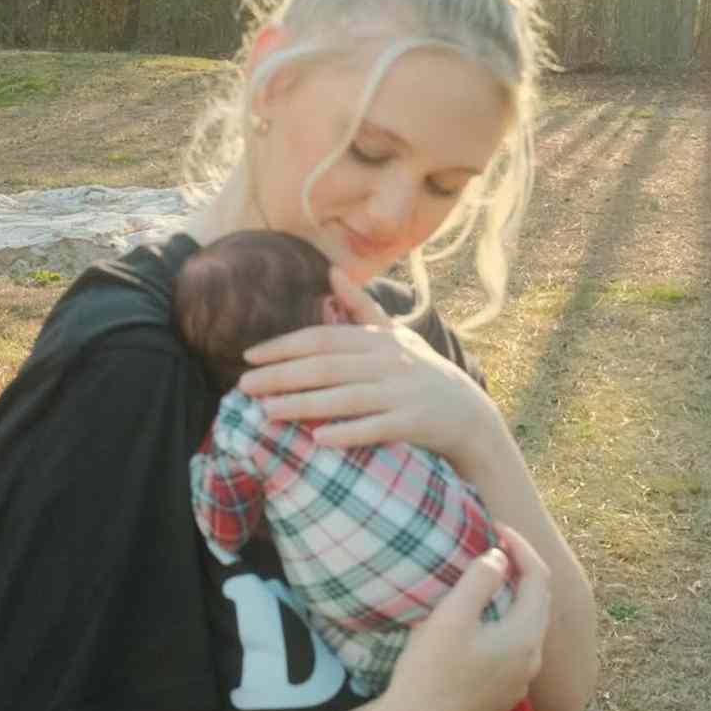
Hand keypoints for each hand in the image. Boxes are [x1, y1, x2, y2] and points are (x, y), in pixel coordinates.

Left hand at [238, 267, 501, 467]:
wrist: (468, 414)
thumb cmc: (422, 373)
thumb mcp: (395, 336)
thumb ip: (361, 306)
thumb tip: (332, 270)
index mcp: (378, 340)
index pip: (323, 339)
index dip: (285, 346)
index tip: (250, 356)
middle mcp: (388, 362)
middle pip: (326, 367)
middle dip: (282, 376)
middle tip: (243, 387)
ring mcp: (401, 392)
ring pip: (344, 397)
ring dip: (304, 405)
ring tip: (266, 413)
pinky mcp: (413, 422)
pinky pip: (375, 427)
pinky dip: (348, 433)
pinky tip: (318, 440)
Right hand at [380, 525, 550, 710]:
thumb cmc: (429, 668)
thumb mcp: (451, 615)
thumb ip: (480, 579)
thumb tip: (500, 558)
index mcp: (525, 636)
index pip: (538, 577)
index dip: (520, 546)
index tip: (494, 527)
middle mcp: (531, 660)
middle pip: (538, 600)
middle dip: (521, 567)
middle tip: (494, 543)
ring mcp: (520, 681)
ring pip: (528, 624)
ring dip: (515, 594)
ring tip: (490, 574)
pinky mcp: (504, 694)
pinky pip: (517, 645)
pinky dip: (508, 620)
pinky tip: (485, 616)